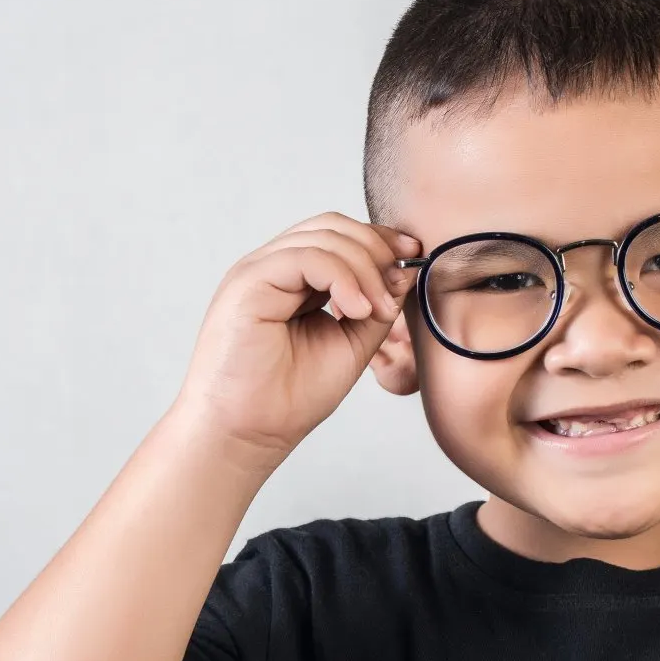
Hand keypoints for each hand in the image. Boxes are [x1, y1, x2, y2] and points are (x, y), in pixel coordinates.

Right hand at [171, 211, 416, 463]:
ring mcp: (257, 272)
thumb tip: (405, 269)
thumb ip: (376, 306)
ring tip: (375, 312)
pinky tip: (356, 309)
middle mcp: (272, 269)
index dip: (378, 239)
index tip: (413, 256)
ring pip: (322, 237)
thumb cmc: (288, 400)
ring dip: (363, 269)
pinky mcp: (247, 284)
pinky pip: (305, 257)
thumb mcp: (351, 345)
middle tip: (394, 292)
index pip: (338, 235)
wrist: (247, 435)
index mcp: (291, 280)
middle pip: (332, 225)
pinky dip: (341, 277)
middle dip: (375, 249)